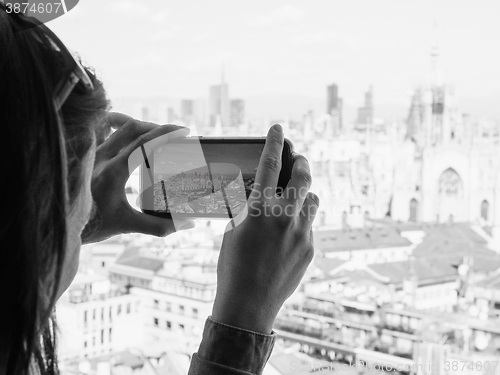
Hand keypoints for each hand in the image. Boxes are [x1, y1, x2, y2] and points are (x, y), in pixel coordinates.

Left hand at [81, 112, 194, 243]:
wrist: (61, 223)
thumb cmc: (92, 225)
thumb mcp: (128, 225)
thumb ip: (159, 226)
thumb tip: (188, 224)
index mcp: (112, 172)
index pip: (143, 143)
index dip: (165, 133)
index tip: (184, 131)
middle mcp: (100, 157)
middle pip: (133, 128)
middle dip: (158, 128)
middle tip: (176, 133)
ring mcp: (92, 153)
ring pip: (119, 126)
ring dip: (142, 126)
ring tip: (158, 133)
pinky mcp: (88, 153)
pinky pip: (105, 129)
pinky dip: (121, 125)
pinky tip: (132, 131)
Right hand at [212, 124, 318, 333]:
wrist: (248, 305)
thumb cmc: (232, 267)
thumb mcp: (233, 231)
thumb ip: (248, 210)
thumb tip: (256, 196)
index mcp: (260, 208)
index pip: (269, 164)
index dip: (275, 142)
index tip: (278, 129)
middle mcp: (285, 216)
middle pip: (302, 176)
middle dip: (301, 161)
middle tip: (298, 158)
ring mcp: (301, 233)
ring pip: (312, 200)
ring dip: (304, 194)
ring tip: (294, 200)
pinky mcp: (309, 249)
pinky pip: (309, 226)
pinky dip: (300, 223)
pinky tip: (286, 236)